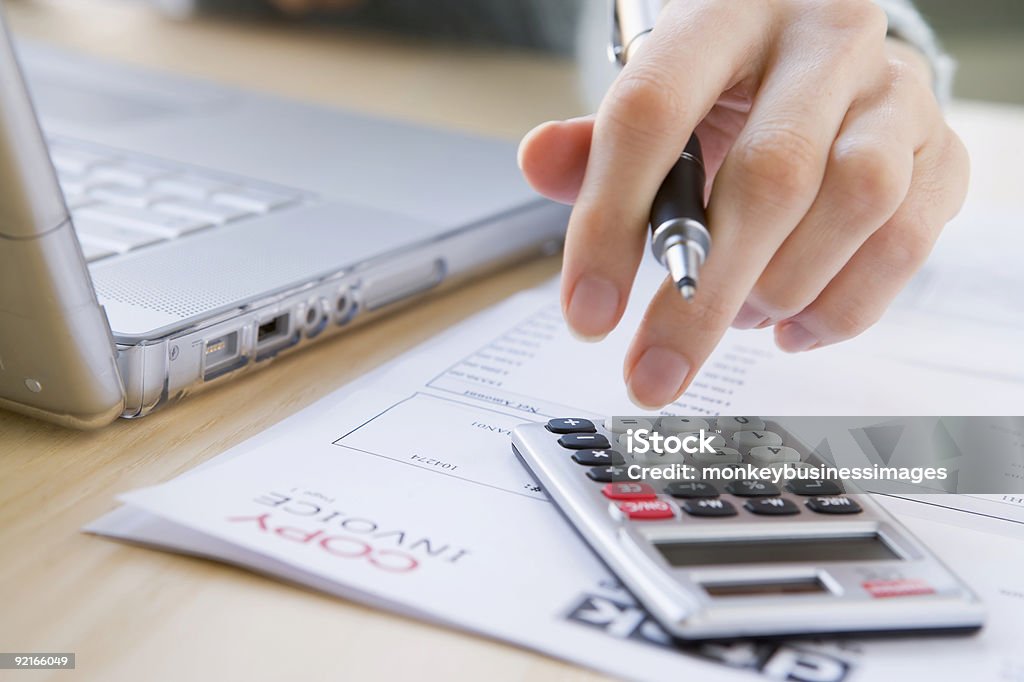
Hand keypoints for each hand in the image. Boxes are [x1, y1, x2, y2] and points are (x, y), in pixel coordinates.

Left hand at [518, 0, 967, 408]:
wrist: (823, 57)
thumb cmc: (727, 90)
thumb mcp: (657, 98)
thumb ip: (597, 143)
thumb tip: (539, 161)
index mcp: (727, 13)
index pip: (654, 111)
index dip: (611, 221)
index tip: (588, 314)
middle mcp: (824, 40)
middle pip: (767, 178)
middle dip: (699, 297)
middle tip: (655, 370)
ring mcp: (895, 93)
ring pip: (854, 205)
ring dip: (780, 289)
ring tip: (737, 315)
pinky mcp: (942, 150)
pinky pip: (905, 244)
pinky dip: (842, 308)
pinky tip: (792, 324)